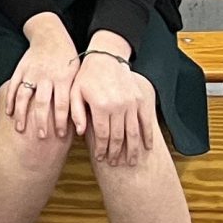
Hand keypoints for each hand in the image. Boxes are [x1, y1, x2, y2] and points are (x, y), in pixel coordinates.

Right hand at [5, 33, 82, 140]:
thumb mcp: (77, 74)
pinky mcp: (20, 69)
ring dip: (22, 114)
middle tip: (41, 137)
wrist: (50, 35)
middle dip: (41, 122)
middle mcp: (46, 77)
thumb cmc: (67, 58)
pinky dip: (9, 100)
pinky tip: (8, 113)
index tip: (60, 135)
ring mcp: (31, 73)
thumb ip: (76, 94)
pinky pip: (13, 86)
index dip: (61, 121)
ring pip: (24, 96)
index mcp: (63, 78)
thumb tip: (82, 119)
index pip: (62, 104)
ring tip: (20, 129)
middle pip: (42, 103)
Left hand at [71, 52, 155, 166]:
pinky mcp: (141, 100)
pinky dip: (147, 136)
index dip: (102, 149)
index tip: (101, 158)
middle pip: (119, 137)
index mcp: (100, 106)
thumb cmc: (86, 76)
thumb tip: (81, 133)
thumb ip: (75, 113)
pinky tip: (147, 147)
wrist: (106, 58)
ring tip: (131, 162)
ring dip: (133, 149)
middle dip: (117, 153)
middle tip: (115, 163)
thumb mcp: (74, 92)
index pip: (103, 135)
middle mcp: (118, 106)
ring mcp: (132, 103)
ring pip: (134, 132)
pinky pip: (146, 122)